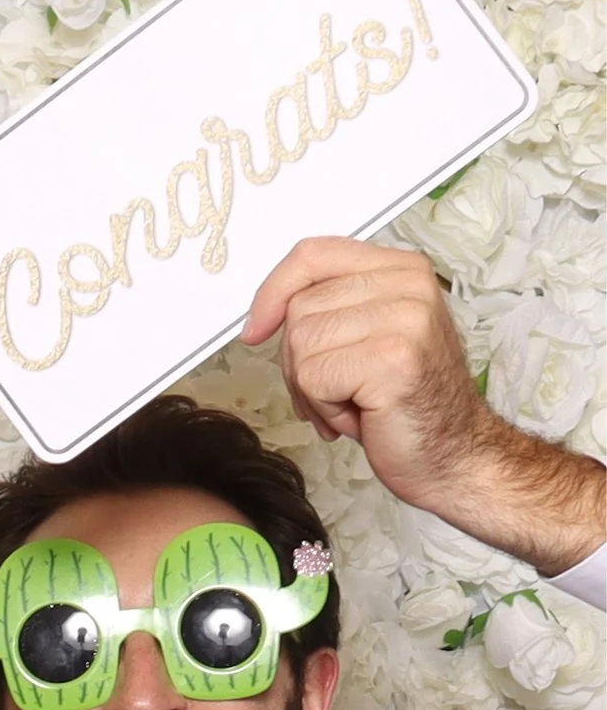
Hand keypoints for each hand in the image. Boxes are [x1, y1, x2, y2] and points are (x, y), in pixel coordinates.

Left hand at [244, 237, 606, 572]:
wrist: (454, 455)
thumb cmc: (406, 404)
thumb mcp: (367, 338)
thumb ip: (330, 309)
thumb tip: (264, 311)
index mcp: (402, 269)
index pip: (313, 254)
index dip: (273, 291)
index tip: (256, 328)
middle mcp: (408, 284)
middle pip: (299, 307)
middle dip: (300, 361)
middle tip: (339, 390)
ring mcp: (404, 318)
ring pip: (301, 343)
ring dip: (313, 389)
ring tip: (354, 403)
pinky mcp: (392, 358)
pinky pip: (312, 377)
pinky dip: (324, 408)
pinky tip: (361, 416)